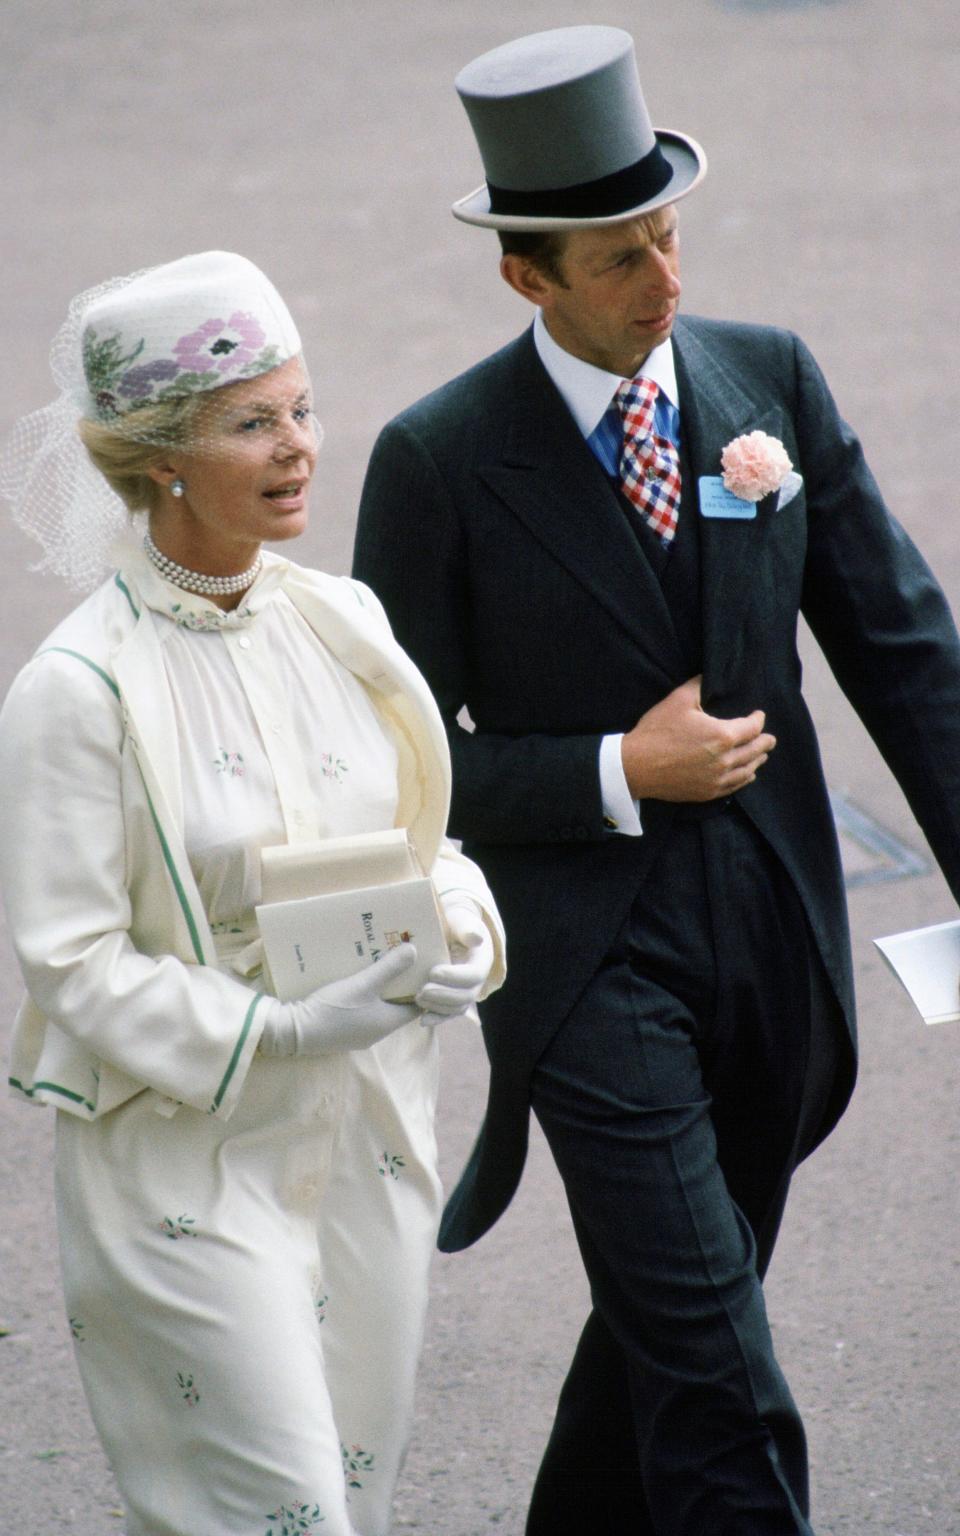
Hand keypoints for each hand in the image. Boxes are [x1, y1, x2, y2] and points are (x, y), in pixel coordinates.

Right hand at [258, 943, 419, 1056]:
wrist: (294, 1032)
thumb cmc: (333, 1009)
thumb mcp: (363, 984)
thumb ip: (389, 968)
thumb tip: (415, 951)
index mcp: (387, 1023)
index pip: (416, 1007)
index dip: (421, 987)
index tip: (421, 967)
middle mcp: (377, 1032)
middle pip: (397, 1006)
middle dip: (399, 984)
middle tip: (400, 960)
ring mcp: (359, 1034)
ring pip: (378, 1009)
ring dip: (381, 990)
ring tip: (379, 965)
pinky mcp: (343, 1032)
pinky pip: (362, 1012)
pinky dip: (365, 997)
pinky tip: (356, 981)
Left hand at [416, 898, 494, 1026]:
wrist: (451, 931)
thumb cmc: (454, 922)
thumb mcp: (460, 919)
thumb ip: (466, 927)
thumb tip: (476, 938)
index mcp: (482, 959)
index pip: (474, 974)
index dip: (454, 976)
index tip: (432, 972)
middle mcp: (478, 979)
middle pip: (467, 995)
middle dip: (444, 995)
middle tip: (421, 991)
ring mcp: (467, 991)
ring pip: (458, 1008)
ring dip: (438, 1007)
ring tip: (417, 998)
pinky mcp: (454, 1000)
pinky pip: (449, 1014)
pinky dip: (437, 1018)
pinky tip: (422, 1020)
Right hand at [621, 676, 775, 801]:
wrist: (635, 766)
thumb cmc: (657, 731)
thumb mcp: (678, 700)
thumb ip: (699, 685)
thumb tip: (710, 676)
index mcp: (723, 735)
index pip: (752, 727)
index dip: (758, 719)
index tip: (759, 715)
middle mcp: (726, 760)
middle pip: (755, 750)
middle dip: (764, 742)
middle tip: (770, 738)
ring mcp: (717, 779)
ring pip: (748, 769)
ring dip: (757, 760)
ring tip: (762, 755)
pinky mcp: (707, 792)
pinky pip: (735, 786)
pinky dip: (745, 778)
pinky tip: (748, 774)